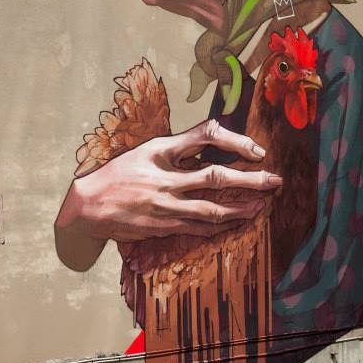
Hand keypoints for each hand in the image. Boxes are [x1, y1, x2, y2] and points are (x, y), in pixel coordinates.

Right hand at [54, 119, 281, 270]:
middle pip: (216, 176)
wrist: (88, 205)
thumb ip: (179, 147)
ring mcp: (165, 204)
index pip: (206, 135)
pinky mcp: (163, 225)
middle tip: (274, 181)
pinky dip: (220, 225)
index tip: (256, 150)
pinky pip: (199, 227)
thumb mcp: (146, 149)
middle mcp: (165, 177)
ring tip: (262, 206)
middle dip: (250, 180)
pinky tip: (236, 222)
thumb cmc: (119, 172)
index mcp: (161, 149)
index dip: (235, 140)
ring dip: (241, 208)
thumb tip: (212, 142)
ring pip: (212, 208)